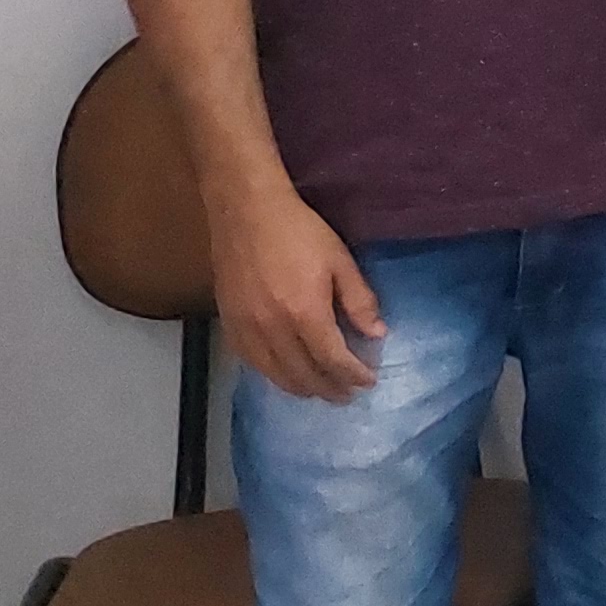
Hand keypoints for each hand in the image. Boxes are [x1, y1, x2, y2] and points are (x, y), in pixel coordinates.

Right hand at [216, 184, 382, 399]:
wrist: (245, 211)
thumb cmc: (299, 231)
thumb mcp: (340, 261)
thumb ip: (359, 301)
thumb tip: (377, 335)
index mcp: (304, 313)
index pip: (333, 360)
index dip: (353, 376)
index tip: (368, 382)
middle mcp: (272, 328)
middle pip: (303, 375)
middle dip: (329, 389)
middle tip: (347, 394)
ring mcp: (246, 327)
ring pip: (274, 374)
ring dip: (300, 388)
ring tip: (320, 390)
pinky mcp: (228, 321)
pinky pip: (250, 362)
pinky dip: (271, 374)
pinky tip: (284, 373)